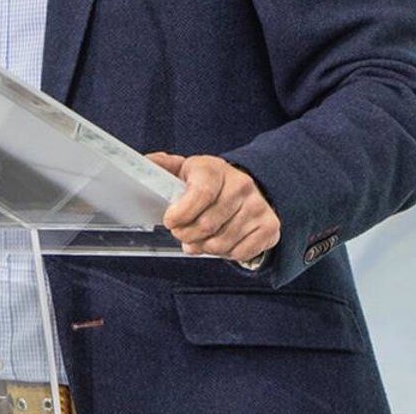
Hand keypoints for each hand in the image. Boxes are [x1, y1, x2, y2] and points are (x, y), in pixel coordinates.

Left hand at [147, 152, 279, 265]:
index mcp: (216, 169)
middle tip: (181, 234)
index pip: (201, 194)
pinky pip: (240, 253)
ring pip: (222, 243)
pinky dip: (224, 254)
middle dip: (186, 235)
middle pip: (208, 224)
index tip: (169, 221)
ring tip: (198, 239)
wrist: (245, 188)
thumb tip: (145, 162)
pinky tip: (219, 242)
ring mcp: (258, 206)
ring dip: (204, 247)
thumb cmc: (208, 183)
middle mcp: (241, 185)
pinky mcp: (270, 226)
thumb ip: (162, 166)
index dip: (181, 213)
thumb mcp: (184, 169)